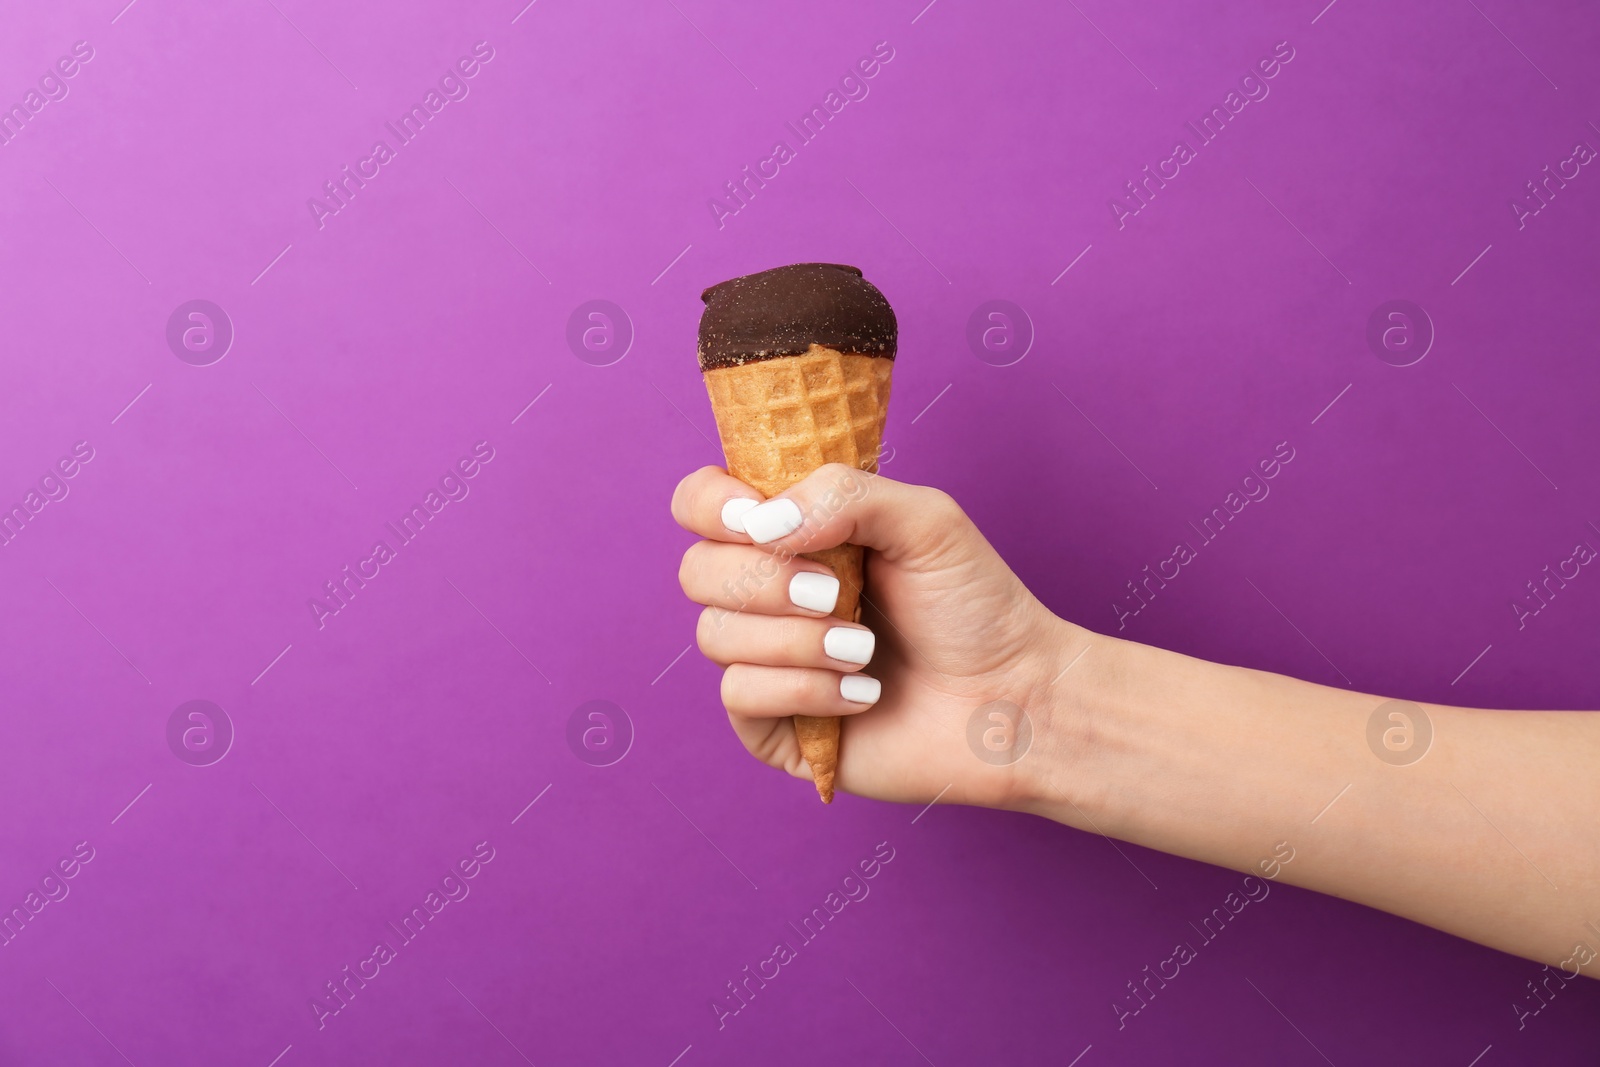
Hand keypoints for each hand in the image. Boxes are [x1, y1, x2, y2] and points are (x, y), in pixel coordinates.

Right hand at [672, 463, 1081, 807]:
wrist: (1014, 698)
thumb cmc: (975, 607)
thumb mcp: (925, 519)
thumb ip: (843, 493)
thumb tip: (762, 525)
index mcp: (793, 536)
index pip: (700, 505)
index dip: (709, 505)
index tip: (754, 519)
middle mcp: (767, 596)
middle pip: (697, 572)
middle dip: (765, 581)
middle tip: (837, 593)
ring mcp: (766, 663)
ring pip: (717, 635)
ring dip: (797, 641)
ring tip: (864, 650)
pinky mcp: (773, 727)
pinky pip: (739, 695)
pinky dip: (805, 691)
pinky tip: (862, 695)